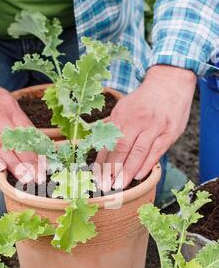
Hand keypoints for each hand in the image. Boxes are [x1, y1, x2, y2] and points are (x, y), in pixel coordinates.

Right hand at [0, 72, 41, 181]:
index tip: (45, 166)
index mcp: (10, 108)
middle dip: (30, 162)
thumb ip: (17, 120)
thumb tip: (35, 139)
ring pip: (1, 147)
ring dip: (14, 164)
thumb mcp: (4, 100)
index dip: (38, 150)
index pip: (28, 132)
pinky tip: (0, 169)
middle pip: (17, 141)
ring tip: (25, 178)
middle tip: (39, 178)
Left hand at [96, 65, 195, 190]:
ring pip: (139, 152)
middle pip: (122, 149)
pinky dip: (147, 165)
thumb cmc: (143, 101)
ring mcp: (155, 127)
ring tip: (119, 185)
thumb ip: (112, 128)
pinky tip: (138, 176)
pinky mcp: (170, 132)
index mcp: (122, 115)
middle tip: (106, 185)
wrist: (170, 82)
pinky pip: (157, 152)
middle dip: (113, 170)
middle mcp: (138, 120)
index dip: (102, 161)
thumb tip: (99, 150)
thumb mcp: (123, 109)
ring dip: (128, 171)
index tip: (96, 175)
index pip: (109, 142)